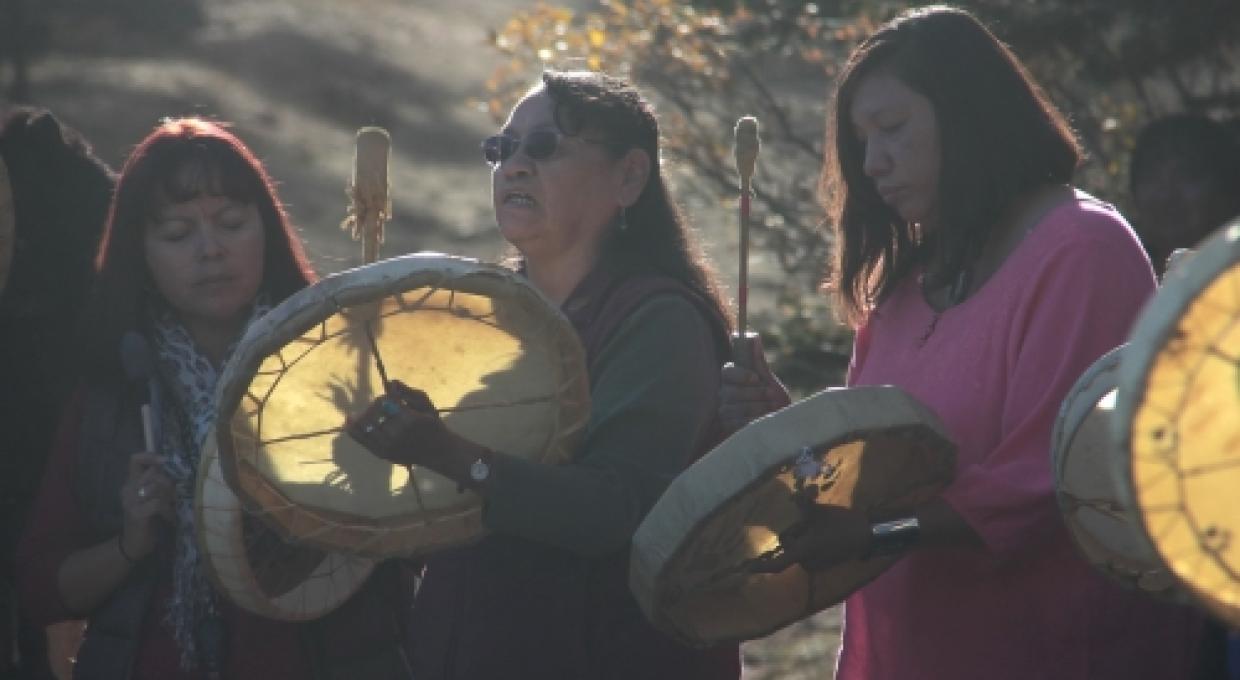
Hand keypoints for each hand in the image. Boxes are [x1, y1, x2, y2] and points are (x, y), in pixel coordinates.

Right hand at [119, 452, 173, 560]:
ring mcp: (130, 502)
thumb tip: (176, 469)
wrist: (134, 544)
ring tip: (173, 506)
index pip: (135, 460)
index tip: (165, 461)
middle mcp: (128, 489)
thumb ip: (158, 483)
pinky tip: (170, 517)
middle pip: (152, 473)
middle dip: (169, 483)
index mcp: (131, 482)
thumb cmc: (148, 519)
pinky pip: (157, 503)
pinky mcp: (136, 514)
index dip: (150, 456)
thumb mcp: (152, 497)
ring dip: (170, 497)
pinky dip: (168, 509)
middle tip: (175, 496)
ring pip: (156, 487)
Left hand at [345, 381, 469, 474]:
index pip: (387, 401)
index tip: (389, 395)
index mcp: (410, 419)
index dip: (387, 396)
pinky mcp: (382, 454)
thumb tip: (390, 382)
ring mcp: (388, 446)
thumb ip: (409, 392)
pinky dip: (352, 427)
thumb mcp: (427, 405)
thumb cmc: (433, 425)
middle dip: (376, 404)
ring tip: (370, 411)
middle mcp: (397, 434)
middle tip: (381, 403)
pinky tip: (349, 419)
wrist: (437, 452)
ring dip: (366, 413)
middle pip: (374, 412)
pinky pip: (361, 438)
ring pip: (366, 424)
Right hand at [719, 336, 789, 433]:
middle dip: (753, 394)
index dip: (741, 375)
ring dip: (754, 408)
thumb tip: (754, 337)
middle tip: (770, 396)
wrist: (780, 426)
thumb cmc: (773, 401)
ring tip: (769, 409)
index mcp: (733, 379)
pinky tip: (761, 420)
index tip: (756, 379)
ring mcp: (724, 411)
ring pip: (731, 408)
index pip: (727, 371)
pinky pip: (733, 423)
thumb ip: (759, 361)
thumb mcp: (769, 381)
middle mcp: (724, 393)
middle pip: (728, 391)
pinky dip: (750, 421)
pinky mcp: (726, 427)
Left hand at [751, 504, 870, 573]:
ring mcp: (816, 566)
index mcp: (802, 552)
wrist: (865, 535)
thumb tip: (794, 495)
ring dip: (803, 537)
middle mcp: (806, 563)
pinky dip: (810, 543)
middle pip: (789, 547)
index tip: (747, 568)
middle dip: (795, 533)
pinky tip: (823, 533)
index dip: (761, 566)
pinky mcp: (824, 565)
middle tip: (809, 521)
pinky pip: (808, 553)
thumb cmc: (839, 524)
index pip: (777, 564)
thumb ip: (803, 502)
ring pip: (799, 549)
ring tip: (819, 526)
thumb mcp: (818, 511)